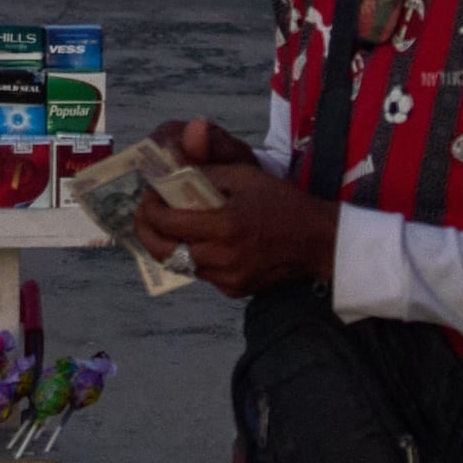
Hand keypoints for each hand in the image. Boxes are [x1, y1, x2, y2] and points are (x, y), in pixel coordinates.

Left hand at [138, 156, 338, 297]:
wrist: (318, 241)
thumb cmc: (282, 202)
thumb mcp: (245, 176)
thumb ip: (206, 172)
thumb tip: (171, 172)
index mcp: (224, 226)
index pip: (168, 222)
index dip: (150, 208)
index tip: (149, 195)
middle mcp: (222, 257)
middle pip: (164, 252)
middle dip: (146, 232)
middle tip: (144, 215)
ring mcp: (227, 278)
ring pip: (180, 264)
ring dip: (169, 245)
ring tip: (168, 225)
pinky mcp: (234, 290)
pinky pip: (202, 274)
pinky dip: (194, 257)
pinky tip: (201, 241)